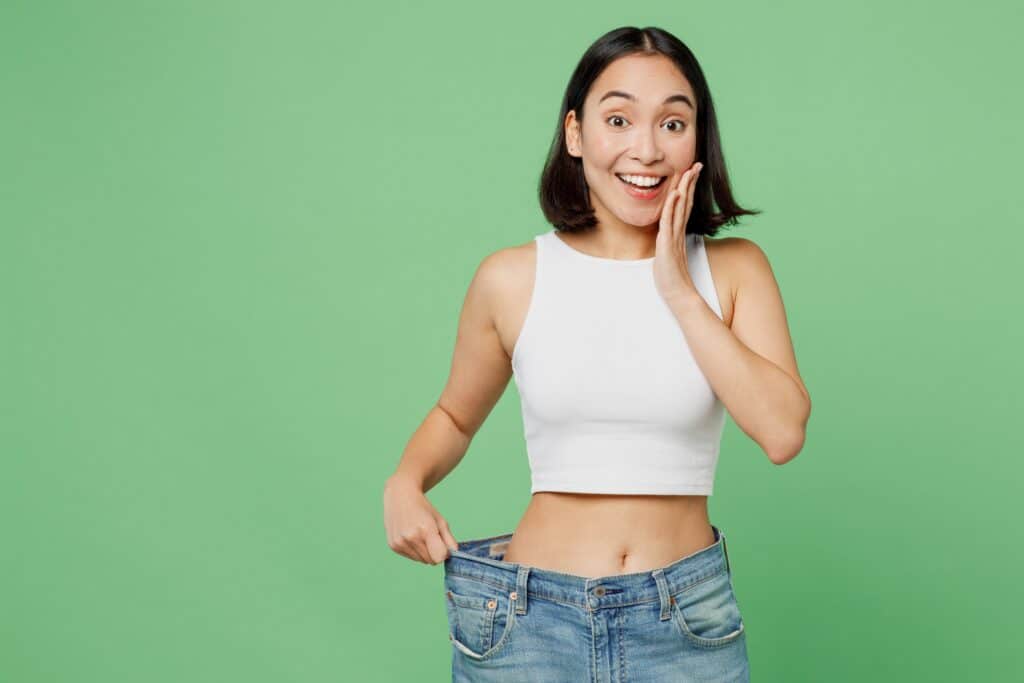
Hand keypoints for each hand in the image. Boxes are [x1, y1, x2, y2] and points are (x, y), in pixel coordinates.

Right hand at [383, 475, 458, 564]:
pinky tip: (411, 537)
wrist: (400, 496)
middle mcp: (411, 537)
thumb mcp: (440, 520)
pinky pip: (410, 557)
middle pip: (431, 561)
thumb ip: (449, 540)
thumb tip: (453, 555)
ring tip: (420, 535)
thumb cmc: (423, 508)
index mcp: (426, 529)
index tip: (443, 545)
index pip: (440, 557)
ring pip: (420, 560)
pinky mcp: (393, 546)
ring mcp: (400, 542)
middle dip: (434, 553)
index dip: (444, 553)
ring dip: (424, 552)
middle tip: (431, 537)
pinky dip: (414, 551)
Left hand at [653, 161, 702, 301]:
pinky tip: (674, 194)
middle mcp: (678, 232)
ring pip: (679, 208)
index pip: (684, 205)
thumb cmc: (671, 277)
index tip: (692, 173)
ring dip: (684, 189)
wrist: (677, 294)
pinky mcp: (667, 245)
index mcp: (678, 233)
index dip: (688, 188)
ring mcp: (674, 237)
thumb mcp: (669, 254)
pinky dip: (671, 208)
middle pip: (685, 202)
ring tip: (688, 171)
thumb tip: (667, 236)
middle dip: (690, 182)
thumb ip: (670, 243)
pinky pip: (669, 222)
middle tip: (696, 164)